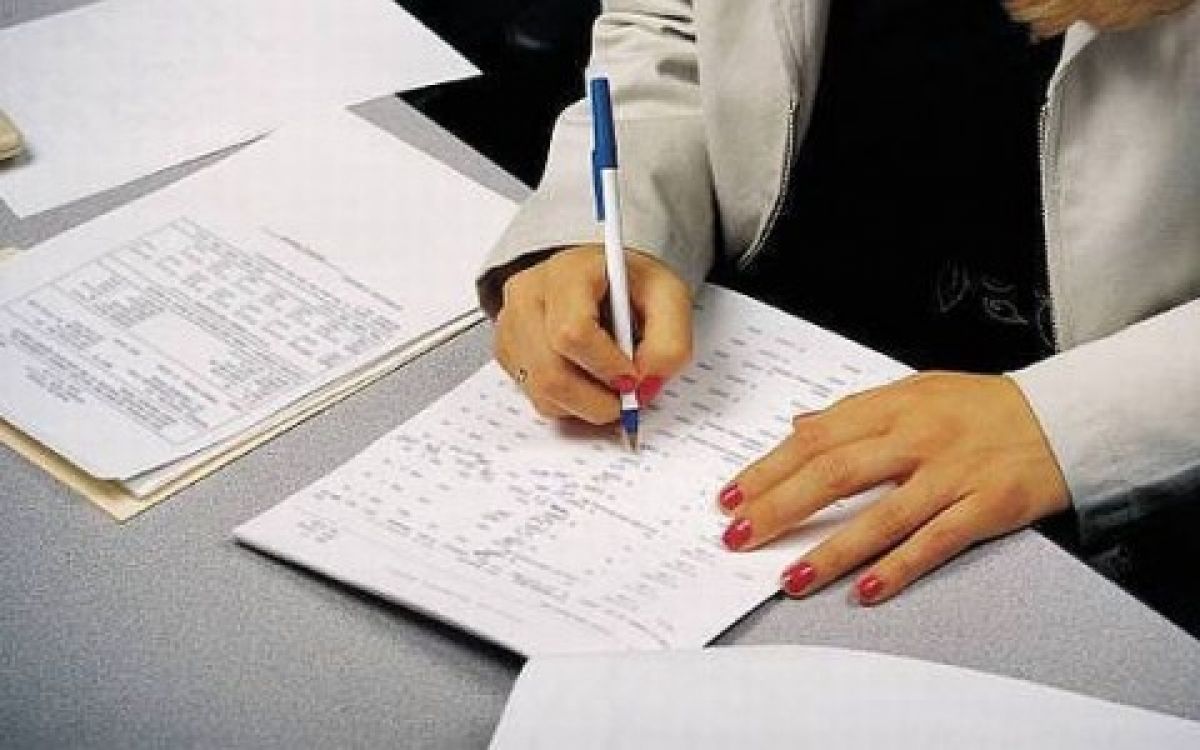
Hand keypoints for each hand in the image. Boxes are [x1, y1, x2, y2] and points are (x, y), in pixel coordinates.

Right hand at [494, 245, 692, 423]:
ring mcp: (512, 325)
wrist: (599, 277)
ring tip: (608, 384)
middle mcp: (529, 296)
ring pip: (542, 392)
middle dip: (597, 399)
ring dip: (584, 404)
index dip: (607, 367)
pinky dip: (568, 401)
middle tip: (626, 398)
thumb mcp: (668, 297)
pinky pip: (535, 397)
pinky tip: (585, 377)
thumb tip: (645, 383)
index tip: (633, 378)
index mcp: (568, 273)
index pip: (573, 332)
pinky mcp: (507, 352)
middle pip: (551, 373)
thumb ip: (669, 342)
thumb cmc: (628, 284)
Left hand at [717, 372, 1069, 603]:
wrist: (1064, 415)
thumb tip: (801, 425)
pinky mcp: (985, 506)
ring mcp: (951, 473)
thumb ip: (855, 411)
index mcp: (893, 405)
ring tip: (790, 576)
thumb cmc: (982, 405)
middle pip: (835, 473)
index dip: (768, 468)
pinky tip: (866, 590)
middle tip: (741, 536)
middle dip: (779, 507)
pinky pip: (934, 541)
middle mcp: (917, 437)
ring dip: (831, 550)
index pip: (816, 438)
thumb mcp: (914, 390)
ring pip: (880, 514)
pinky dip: (898, 567)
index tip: (732, 496)